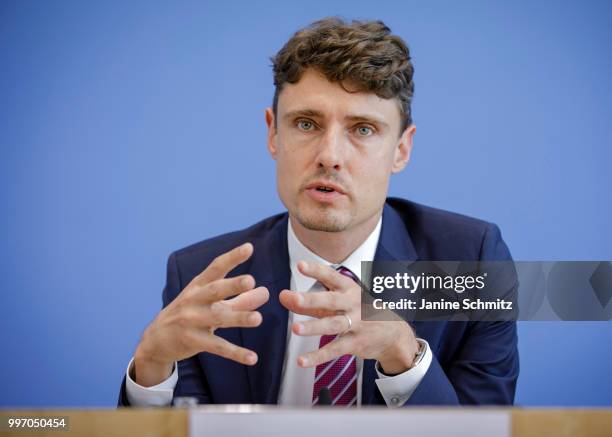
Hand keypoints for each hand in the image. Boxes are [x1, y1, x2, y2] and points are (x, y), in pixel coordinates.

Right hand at [133, 243, 268, 386]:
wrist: (155, 339)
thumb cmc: (189, 314)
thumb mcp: (211, 303)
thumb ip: (239, 299)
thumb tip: (266, 292)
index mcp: (199, 286)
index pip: (216, 268)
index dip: (232, 258)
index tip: (249, 247)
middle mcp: (194, 300)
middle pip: (214, 290)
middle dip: (232, 285)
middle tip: (250, 281)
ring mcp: (191, 320)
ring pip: (218, 318)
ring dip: (238, 318)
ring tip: (258, 318)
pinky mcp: (192, 341)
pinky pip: (217, 347)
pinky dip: (235, 353)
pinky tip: (252, 358)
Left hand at [279, 261, 418, 374]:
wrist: (394, 333)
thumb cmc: (359, 311)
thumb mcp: (339, 301)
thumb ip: (311, 301)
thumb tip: (282, 296)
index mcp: (349, 288)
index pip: (331, 276)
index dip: (315, 270)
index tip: (300, 265)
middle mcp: (353, 304)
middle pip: (331, 301)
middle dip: (312, 299)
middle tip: (294, 297)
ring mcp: (356, 324)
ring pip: (333, 325)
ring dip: (314, 327)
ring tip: (295, 329)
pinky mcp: (356, 343)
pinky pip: (335, 350)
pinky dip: (318, 356)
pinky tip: (302, 361)